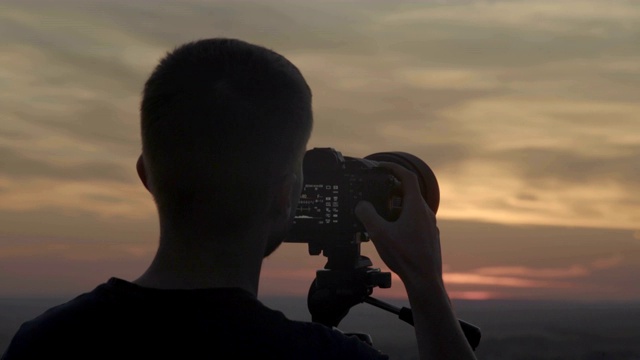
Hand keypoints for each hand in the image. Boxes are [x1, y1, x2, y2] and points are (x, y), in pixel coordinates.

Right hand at [355, 162, 442, 285]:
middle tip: (377, 194)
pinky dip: (403, 220)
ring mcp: (430, 225)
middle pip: (409, 192)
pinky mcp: (429, 237)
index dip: (393, 168)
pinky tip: (392, 234)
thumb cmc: (405, 257)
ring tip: (381, 217)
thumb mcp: (379, 233)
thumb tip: (361, 205)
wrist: (424, 280)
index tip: (382, 166)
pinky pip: (415, 221)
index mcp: (415, 207)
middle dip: (392, 190)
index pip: (407, 177)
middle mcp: (425, 213)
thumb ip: (367, 215)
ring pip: (412, 208)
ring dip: (397, 207)